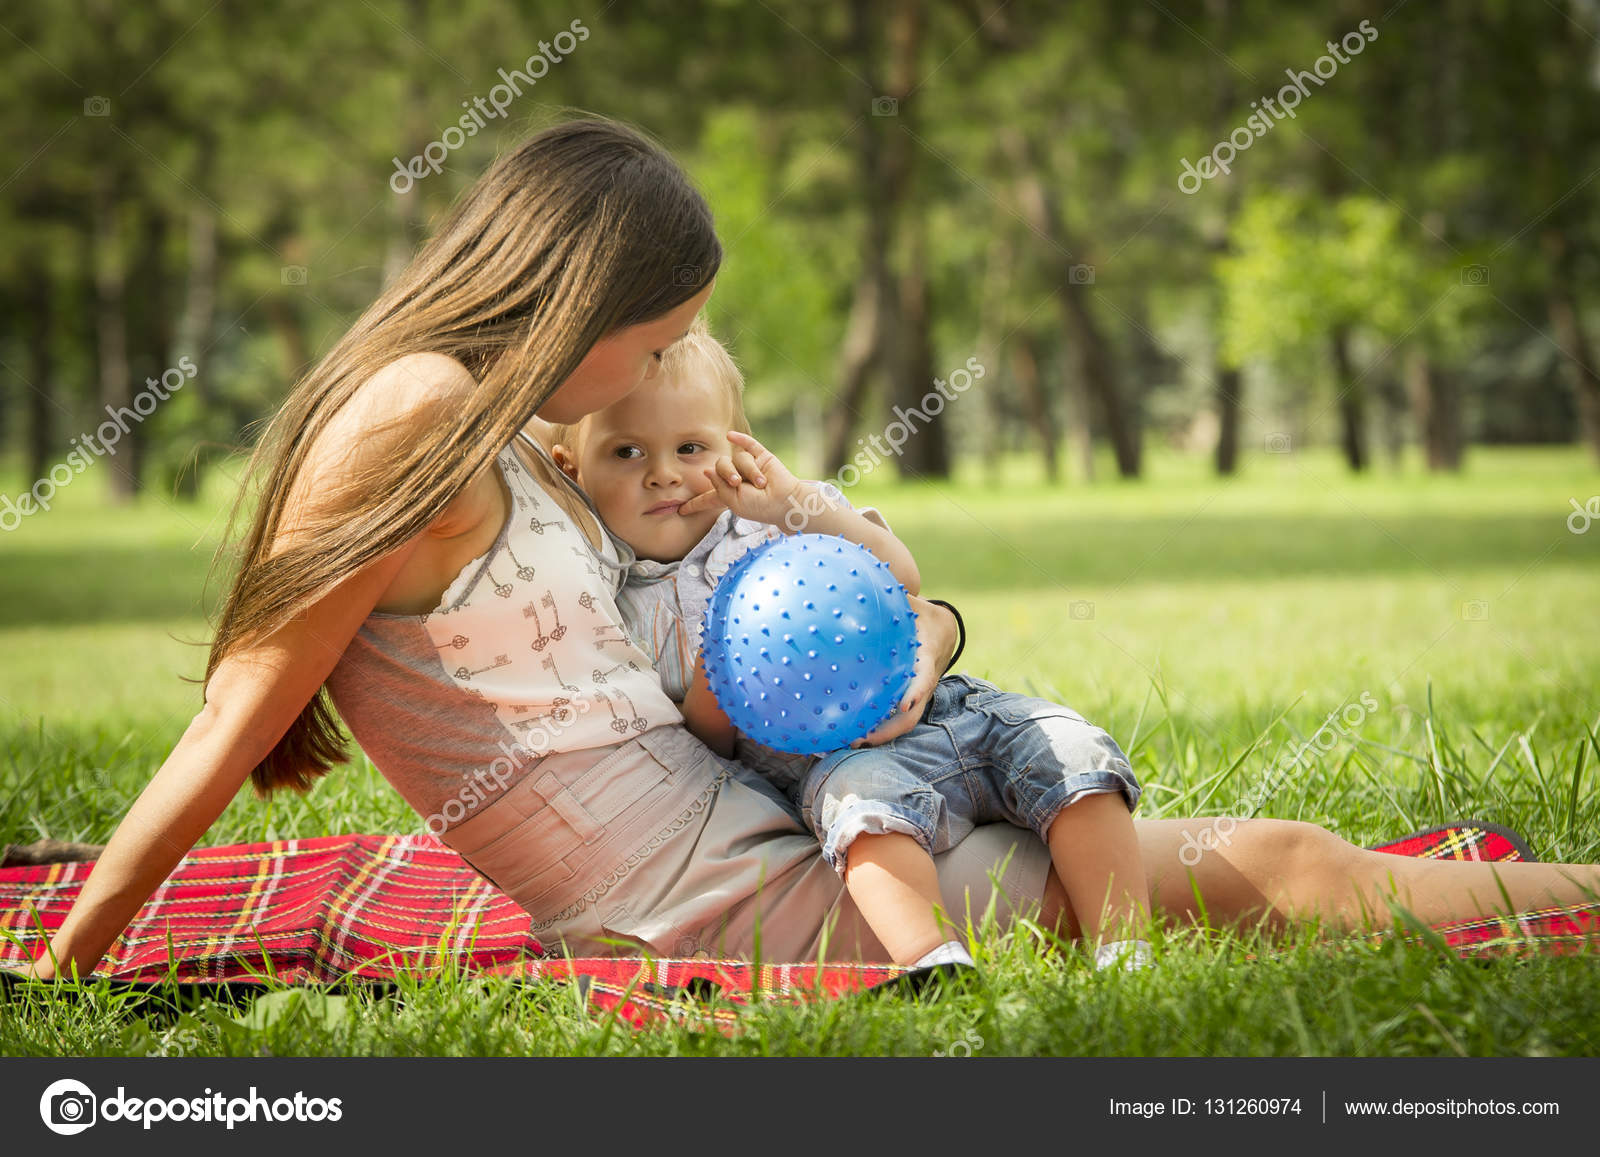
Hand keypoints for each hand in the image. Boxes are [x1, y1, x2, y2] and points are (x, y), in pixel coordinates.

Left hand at [677, 431, 804, 524]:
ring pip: (737, 458)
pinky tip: (730, 435)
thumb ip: (718, 487)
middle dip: (727, 474)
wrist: (784, 501)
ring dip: (747, 470)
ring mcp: (749, 466)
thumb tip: (708, 470)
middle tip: (738, 483)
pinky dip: (739, 438)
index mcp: (728, 495)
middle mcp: (736, 479)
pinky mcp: (761, 456)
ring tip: (760, 482)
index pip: (709, 498)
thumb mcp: (733, 502)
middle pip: (720, 466)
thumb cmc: (760, 507)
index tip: (681, 510)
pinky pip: (748, 443)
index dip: (696, 503)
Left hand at [852, 595, 955, 747]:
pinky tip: (849, 730)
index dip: (916, 691)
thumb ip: (891, 597)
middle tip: (861, 737)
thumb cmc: (921, 613)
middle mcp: (924, 681)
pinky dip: (876, 726)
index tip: (903, 703)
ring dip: (880, 735)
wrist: (943, 630)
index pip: (925, 677)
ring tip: (849, 741)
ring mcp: (918, 694)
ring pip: (904, 722)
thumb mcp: (911, 603)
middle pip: (913, 714)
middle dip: (889, 729)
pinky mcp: (908, 699)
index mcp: (927, 657)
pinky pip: (895, 717)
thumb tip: (862, 582)